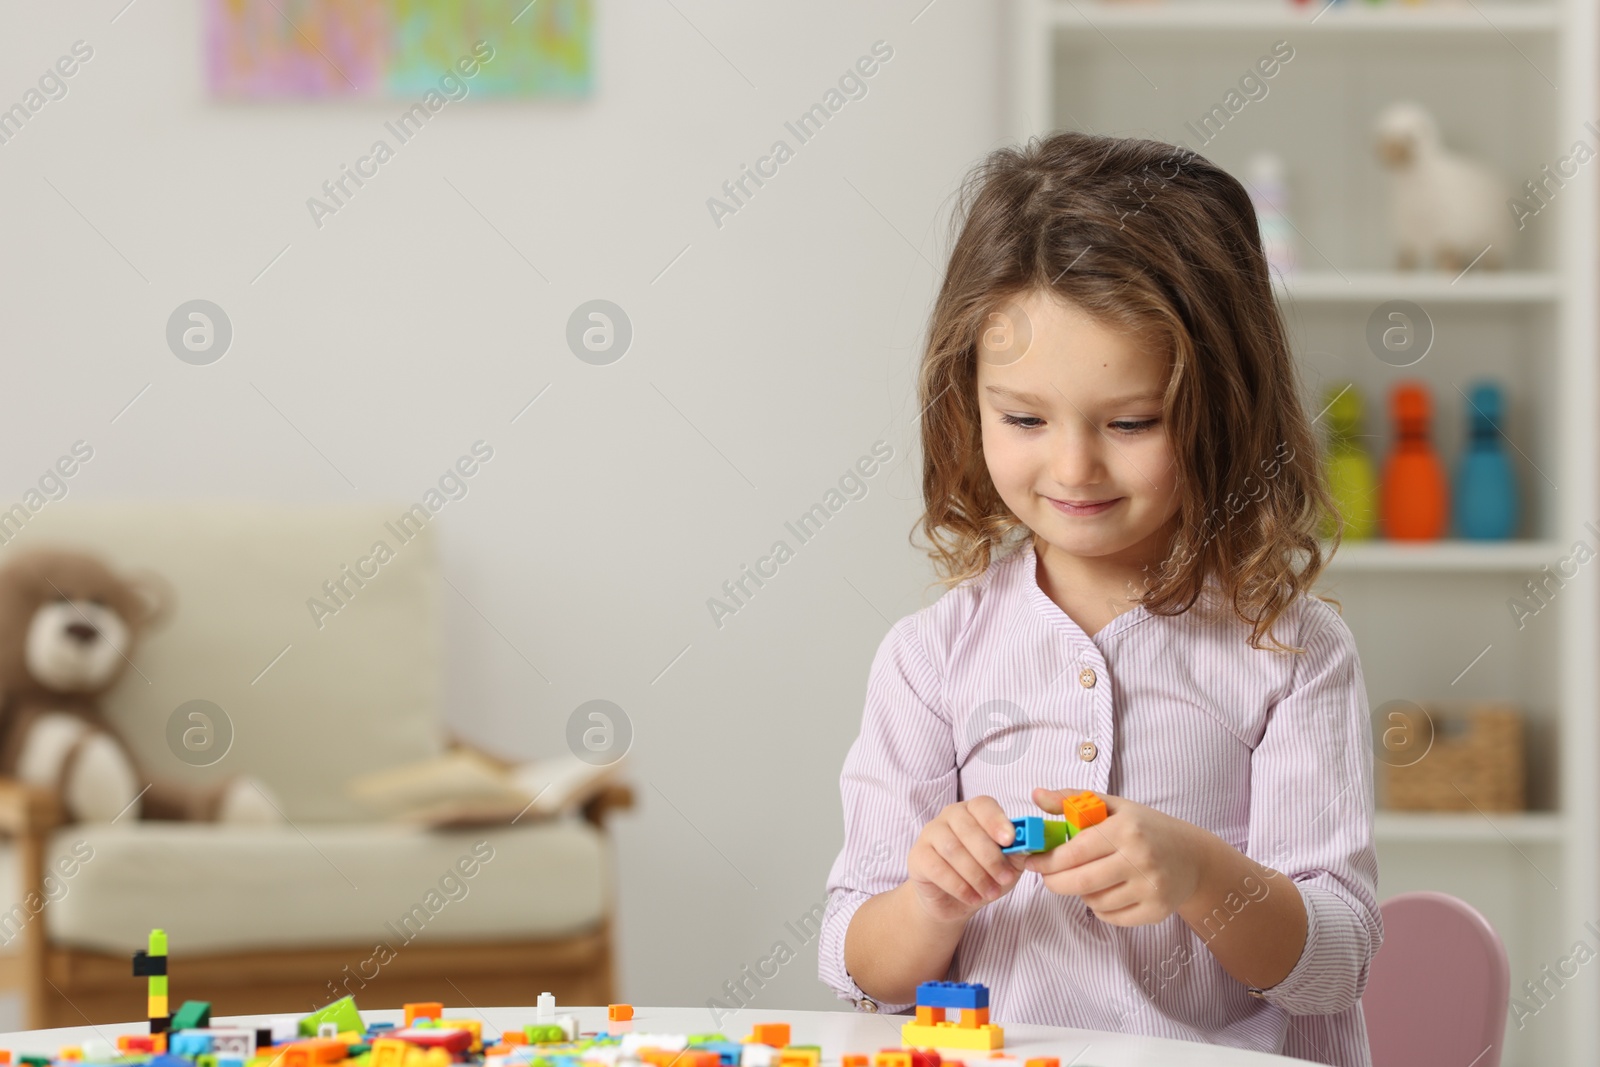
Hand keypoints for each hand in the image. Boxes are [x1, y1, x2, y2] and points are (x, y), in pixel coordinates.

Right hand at [906, 796, 1029, 923]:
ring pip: (953, 849)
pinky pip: (937, 868)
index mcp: (974, 810)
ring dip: (976, 875)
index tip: (1010, 840)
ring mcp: (930, 833)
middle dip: (990, 857)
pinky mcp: (917, 856)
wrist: (954, 901)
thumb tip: (1028, 844)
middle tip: (1005, 879)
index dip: (996, 821)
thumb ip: (1018, 852)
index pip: (983, 805)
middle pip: (968, 828)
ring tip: (990, 893)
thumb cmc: (984, 875)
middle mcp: (950, 815)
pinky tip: (972, 898)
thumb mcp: (1008, 865)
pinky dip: (958, 886)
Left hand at [1022, 788, 1211, 926]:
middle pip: (1080, 881)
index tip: (1030, 862)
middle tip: (1046, 877)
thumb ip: (1071, 800)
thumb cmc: (1145, 828)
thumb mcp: (1112, 806)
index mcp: (1126, 829)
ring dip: (1080, 893)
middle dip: (1054, 881)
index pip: (1075, 851)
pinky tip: (1106, 891)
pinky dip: (1099, 907)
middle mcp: (1140, 858)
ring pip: (1093, 901)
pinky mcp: (1155, 911)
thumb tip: (1036, 795)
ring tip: (1087, 877)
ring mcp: (1150, 887)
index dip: (1046, 861)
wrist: (1192, 857)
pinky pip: (1110, 917)